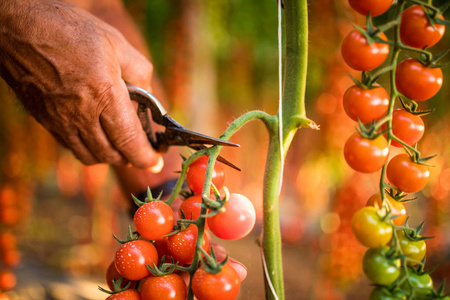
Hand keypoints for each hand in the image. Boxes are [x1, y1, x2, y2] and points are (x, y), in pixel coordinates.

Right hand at [0, 0, 161, 168]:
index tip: (156, 163)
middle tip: (140, 151)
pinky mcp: (44, 120)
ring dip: (108, 156)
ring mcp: (59, 120)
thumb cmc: (68, 30)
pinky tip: (92, 133)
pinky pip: (70, 146)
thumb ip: (140, 72)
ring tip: (118, 145)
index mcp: (104, 95)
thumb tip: (149, 96)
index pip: (129, 140)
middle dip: (129, 158)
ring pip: (89, 156)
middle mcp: (81, 115)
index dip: (145, 157)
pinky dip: (87, 148)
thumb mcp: (116, 43)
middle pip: (110, 154)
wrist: (16, 27)